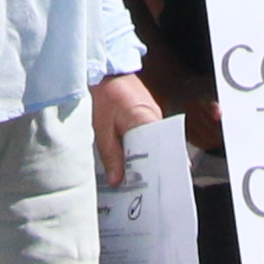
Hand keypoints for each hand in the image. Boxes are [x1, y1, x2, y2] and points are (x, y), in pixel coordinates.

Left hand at [91, 72, 156, 187]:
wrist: (102, 69)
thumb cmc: (103, 93)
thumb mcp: (101, 127)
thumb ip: (110, 154)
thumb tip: (117, 181)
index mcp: (147, 121)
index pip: (161, 151)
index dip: (158, 172)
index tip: (155, 190)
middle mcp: (155, 120)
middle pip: (156, 152)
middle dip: (148, 172)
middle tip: (141, 193)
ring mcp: (151, 117)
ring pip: (150, 146)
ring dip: (141, 161)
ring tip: (133, 183)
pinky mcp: (143, 116)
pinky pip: (144, 138)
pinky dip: (137, 150)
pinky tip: (127, 163)